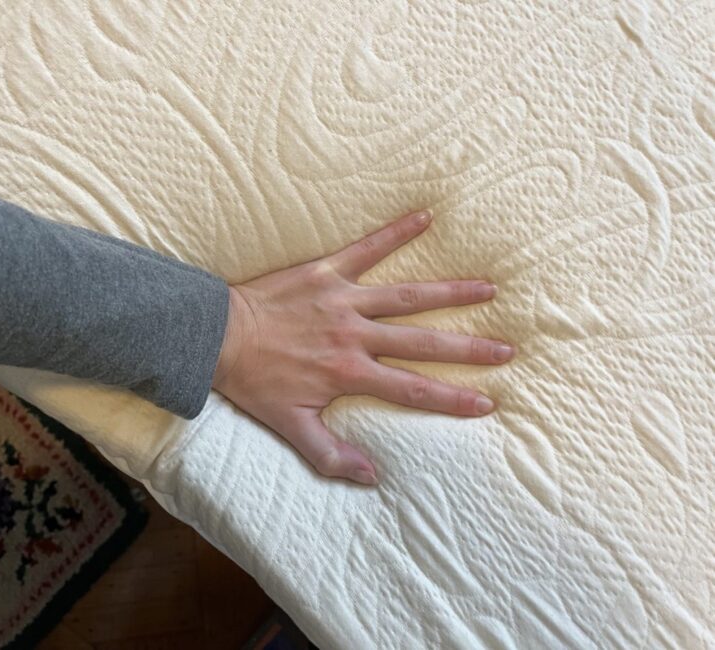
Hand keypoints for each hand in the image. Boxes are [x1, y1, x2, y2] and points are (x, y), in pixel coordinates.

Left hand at [211, 211, 512, 485]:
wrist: (217, 337)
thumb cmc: (253, 382)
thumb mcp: (290, 426)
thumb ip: (331, 454)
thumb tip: (373, 477)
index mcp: (350, 373)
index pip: (413, 389)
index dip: (452, 399)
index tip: (488, 402)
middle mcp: (355, 335)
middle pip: (423, 341)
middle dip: (468, 348)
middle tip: (507, 349)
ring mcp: (343, 300)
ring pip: (406, 295)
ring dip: (449, 292)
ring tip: (488, 288)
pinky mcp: (326, 272)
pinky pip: (366, 248)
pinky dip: (395, 232)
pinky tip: (425, 216)